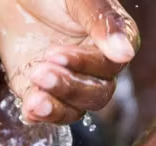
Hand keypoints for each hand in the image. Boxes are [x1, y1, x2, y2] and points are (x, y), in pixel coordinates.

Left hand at [0, 0, 138, 122]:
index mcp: (112, 43)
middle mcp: (94, 68)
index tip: (56, 53)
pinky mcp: (42, 93)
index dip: (84, 64)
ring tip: (33, 91)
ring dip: (55, 105)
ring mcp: (68, 84)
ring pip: (75, 109)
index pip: (110, 66)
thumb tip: (125, 52)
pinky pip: (48, 113)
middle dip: (68, 87)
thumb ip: (101, 20)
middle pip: (96, 94)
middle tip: (40, 71)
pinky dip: (39, 114)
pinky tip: (29, 107)